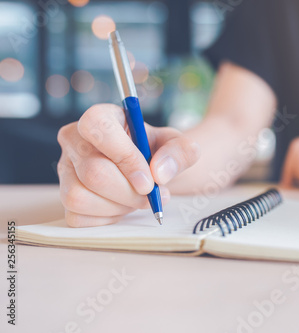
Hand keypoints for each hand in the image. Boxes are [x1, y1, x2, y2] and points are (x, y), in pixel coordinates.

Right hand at [57, 104, 199, 226]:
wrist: (151, 172)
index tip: (149, 180)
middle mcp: (75, 140)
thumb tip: (160, 172)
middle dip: (129, 192)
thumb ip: (180, 152)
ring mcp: (65, 169)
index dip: (124, 156)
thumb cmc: (158, 152)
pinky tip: (122, 206)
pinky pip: (77, 217)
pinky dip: (106, 218)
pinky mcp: (64, 196)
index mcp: (100, 117)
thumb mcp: (178, 146)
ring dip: (117, 206)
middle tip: (152, 195)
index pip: (96, 126)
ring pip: (79, 197)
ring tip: (137, 199)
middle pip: (93, 172)